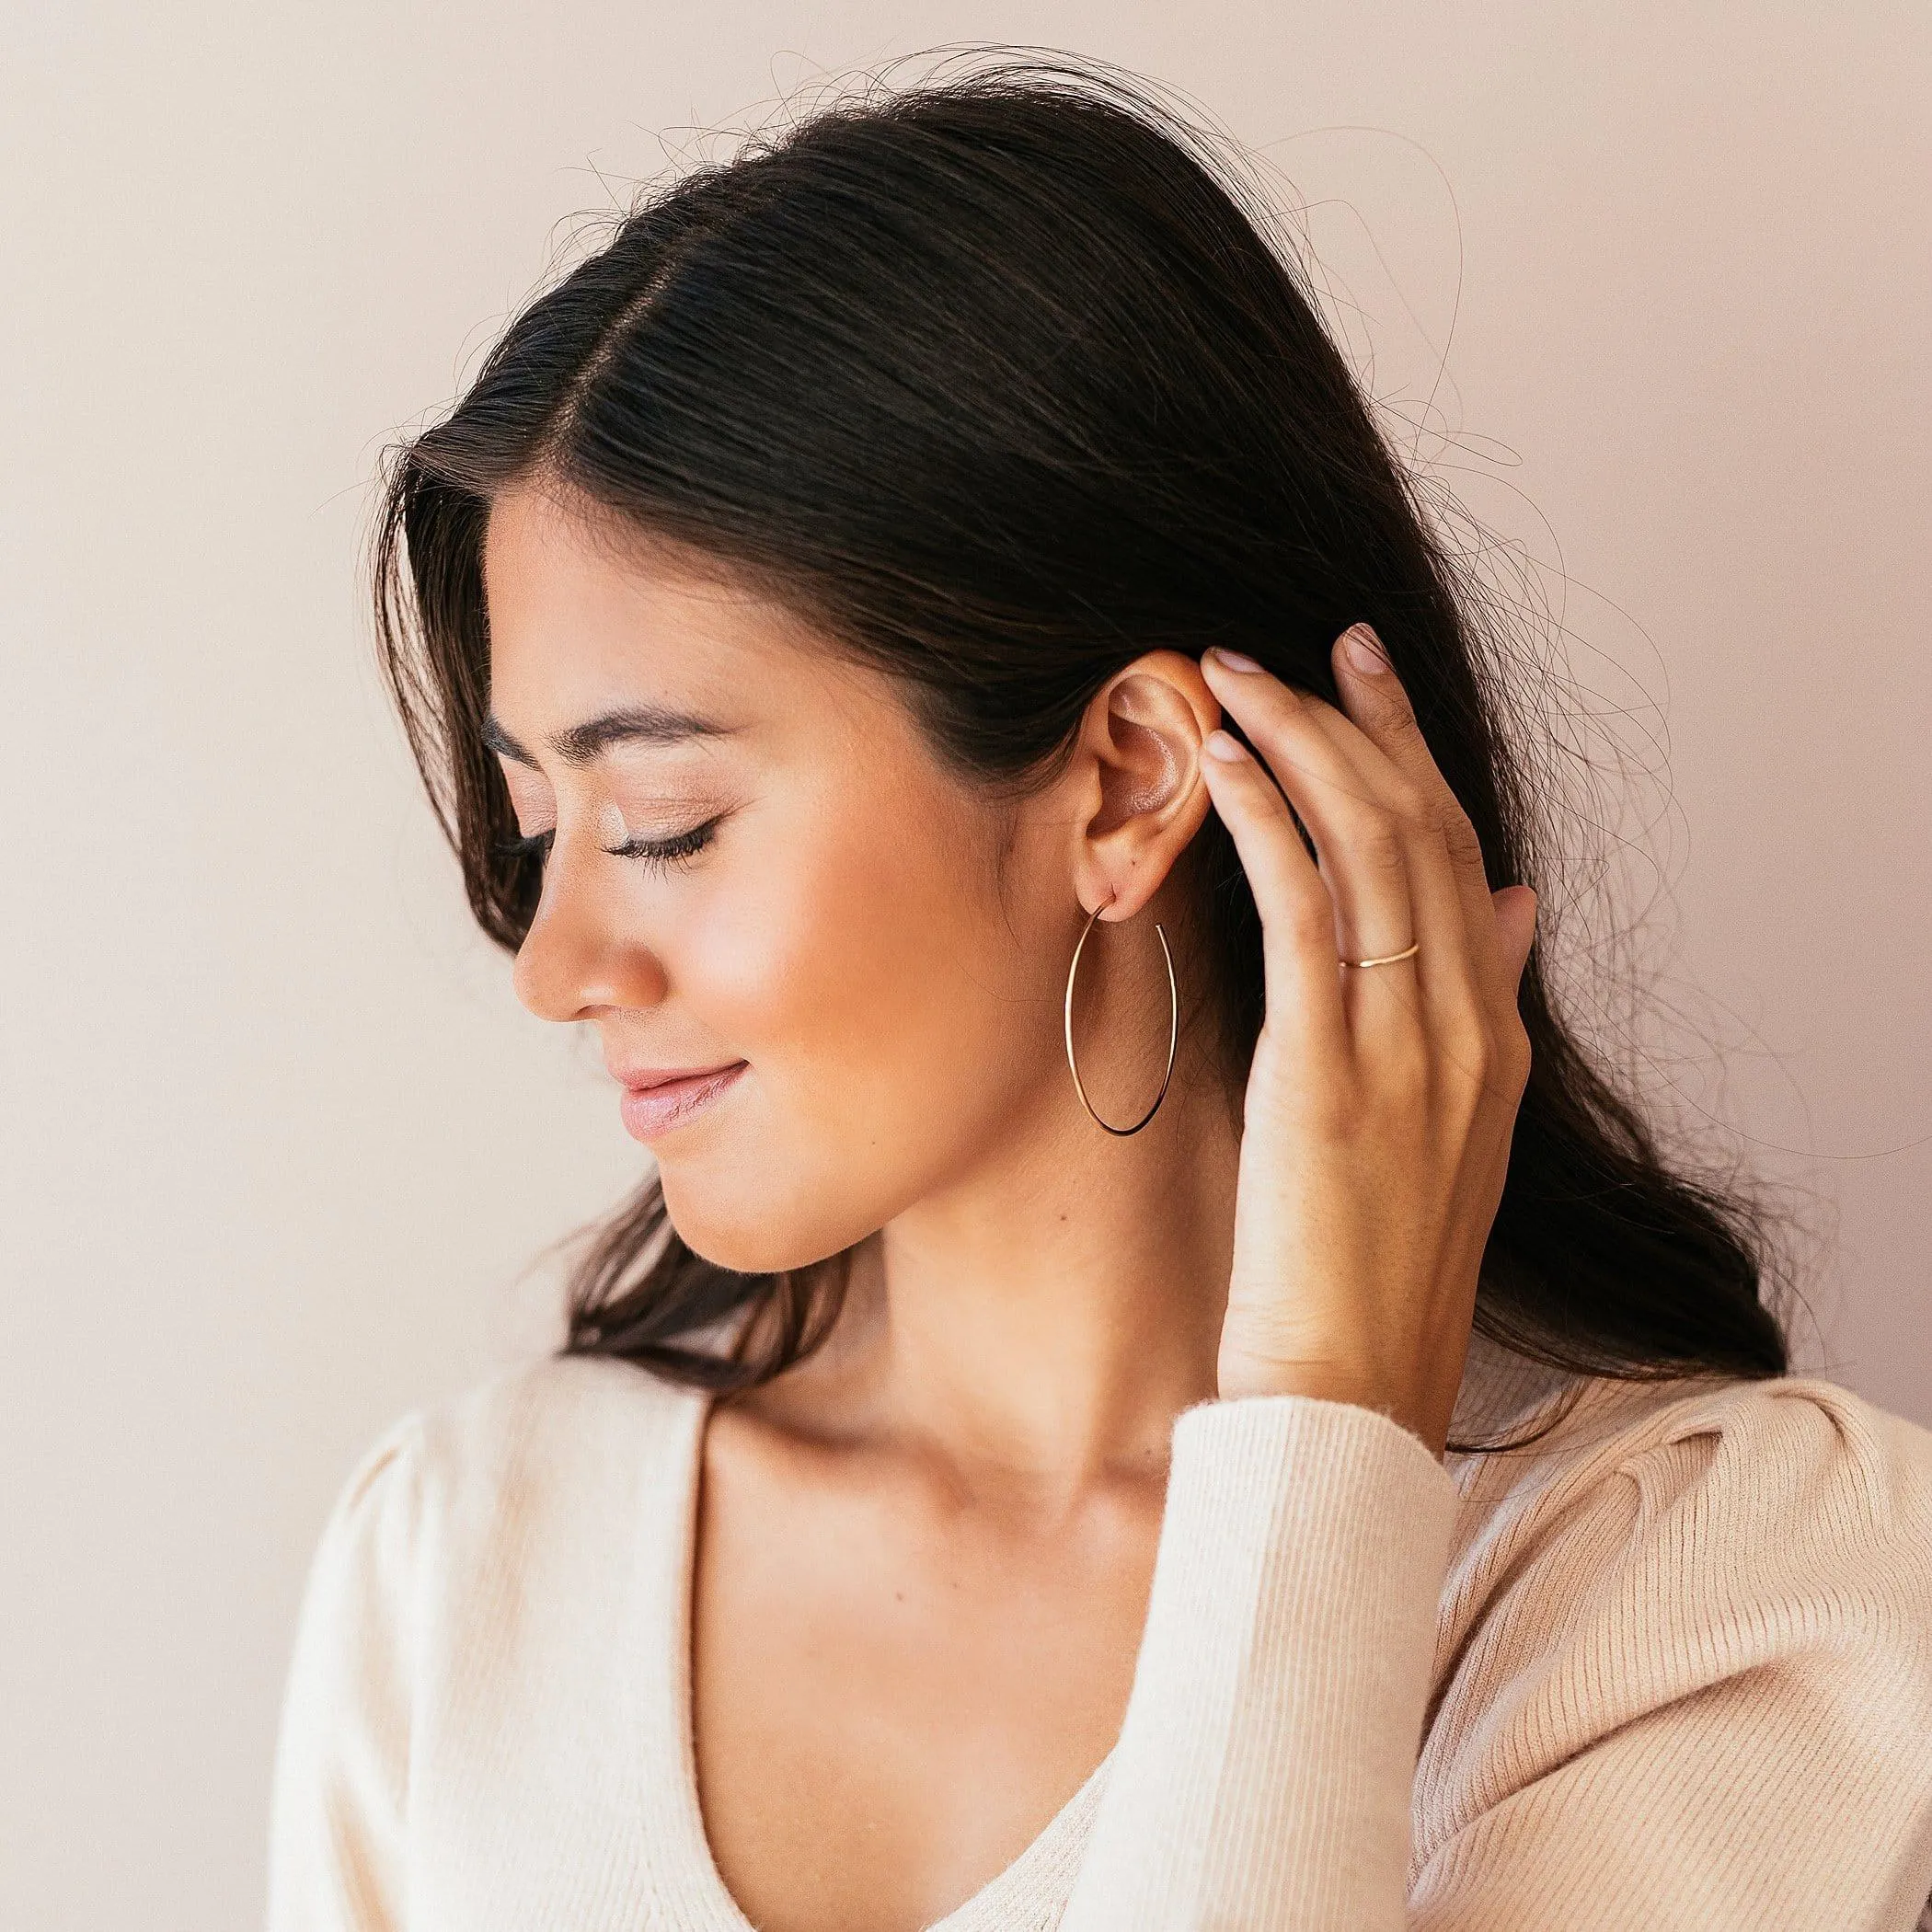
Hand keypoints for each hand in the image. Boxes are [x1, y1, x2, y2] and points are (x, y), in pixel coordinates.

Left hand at [1196, 628, 1539, 1459]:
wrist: (1348, 1387)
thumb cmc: (1372, 1270)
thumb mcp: (1452, 1134)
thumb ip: (1480, 1010)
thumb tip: (1510, 900)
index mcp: (1495, 1037)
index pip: (1462, 853)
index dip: (1413, 753)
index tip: (1365, 677)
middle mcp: (1468, 1025)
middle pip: (1422, 828)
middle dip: (1358, 721)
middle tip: (1294, 647)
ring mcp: (1408, 1045)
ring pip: (1372, 849)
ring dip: (1301, 746)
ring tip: (1232, 679)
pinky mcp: (1330, 1069)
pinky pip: (1309, 912)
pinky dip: (1270, 823)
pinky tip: (1228, 766)